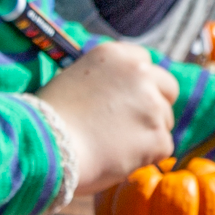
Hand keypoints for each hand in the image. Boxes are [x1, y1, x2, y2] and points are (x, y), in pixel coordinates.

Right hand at [39, 42, 179, 196]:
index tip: (130, 99)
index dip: (140, 83)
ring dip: (148, 134)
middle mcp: (139, 74)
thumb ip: (105, 80)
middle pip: (167, 88)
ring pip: (165, 121)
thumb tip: (120, 95)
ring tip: (114, 146)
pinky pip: (162, 148)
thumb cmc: (49, 119)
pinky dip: (147, 157)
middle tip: (133, 125)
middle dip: (156, 105)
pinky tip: (119, 159)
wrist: (46, 146)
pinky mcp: (158, 136)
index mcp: (116, 55)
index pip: (145, 61)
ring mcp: (152, 105)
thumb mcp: (73, 79)